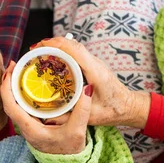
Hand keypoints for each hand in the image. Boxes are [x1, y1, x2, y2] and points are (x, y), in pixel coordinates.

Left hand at [1, 61, 92, 154]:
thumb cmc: (71, 150)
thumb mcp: (78, 131)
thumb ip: (82, 110)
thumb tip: (87, 88)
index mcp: (31, 130)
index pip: (11, 106)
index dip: (7, 87)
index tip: (10, 71)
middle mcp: (25, 128)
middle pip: (9, 102)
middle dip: (9, 82)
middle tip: (16, 64)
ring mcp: (27, 126)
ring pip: (14, 103)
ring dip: (14, 86)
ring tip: (20, 70)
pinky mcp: (32, 124)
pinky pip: (21, 106)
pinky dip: (21, 92)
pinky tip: (28, 83)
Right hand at [34, 37, 150, 128]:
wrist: (129, 106)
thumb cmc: (113, 111)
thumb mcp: (90, 117)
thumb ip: (70, 118)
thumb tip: (47, 119)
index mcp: (95, 73)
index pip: (75, 51)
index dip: (56, 45)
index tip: (40, 46)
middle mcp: (95, 64)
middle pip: (72, 45)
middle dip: (52, 43)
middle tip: (34, 51)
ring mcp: (95, 63)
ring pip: (74, 47)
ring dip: (57, 47)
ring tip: (40, 54)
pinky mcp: (93, 65)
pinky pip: (76, 54)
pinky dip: (63, 52)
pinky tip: (53, 61)